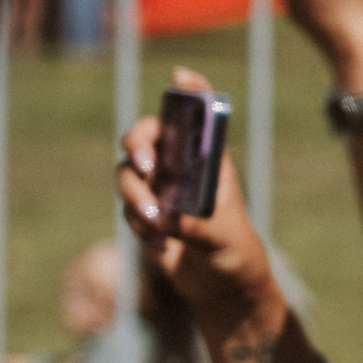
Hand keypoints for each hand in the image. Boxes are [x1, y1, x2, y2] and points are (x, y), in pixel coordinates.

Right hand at [117, 67, 283, 336]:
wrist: (221, 286)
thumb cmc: (235, 253)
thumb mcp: (224, 238)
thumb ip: (197, 225)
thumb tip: (167, 219)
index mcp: (212, 161)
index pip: (200, 118)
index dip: (192, 92)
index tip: (181, 76)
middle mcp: (182, 168)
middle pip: (146, 135)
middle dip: (137, 143)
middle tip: (145, 166)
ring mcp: (160, 188)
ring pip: (128, 172)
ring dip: (135, 194)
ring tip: (157, 223)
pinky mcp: (145, 212)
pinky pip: (127, 207)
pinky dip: (139, 223)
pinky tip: (162, 244)